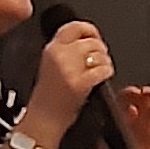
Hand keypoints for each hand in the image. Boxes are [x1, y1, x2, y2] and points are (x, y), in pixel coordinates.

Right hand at [21, 15, 113, 148]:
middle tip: (99, 60)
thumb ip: (64, 50)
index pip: (74, 26)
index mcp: (50, 49)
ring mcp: (69, 69)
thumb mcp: (49, 66)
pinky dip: (107, 72)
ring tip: (100, 71)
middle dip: (100, 49)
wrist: (42, 122)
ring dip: (105, 62)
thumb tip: (87, 41)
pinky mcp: (80, 83)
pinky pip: (103, 69)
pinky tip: (102, 78)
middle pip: (91, 40)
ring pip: (99, 53)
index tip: (95, 37)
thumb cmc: (46, 99)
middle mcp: (59, 55)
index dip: (89, 29)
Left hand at [111, 83, 149, 148]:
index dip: (131, 93)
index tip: (134, 90)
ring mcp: (147, 131)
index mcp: (117, 117)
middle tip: (147, 94)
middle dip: (146, 96)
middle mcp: (133, 122)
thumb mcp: (105, 134)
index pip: (126, 98)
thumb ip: (113, 119)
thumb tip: (118, 103)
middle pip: (143, 102)